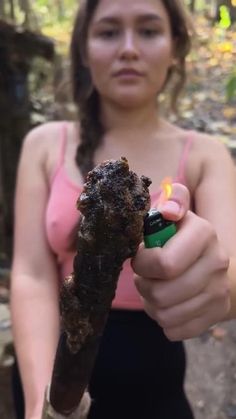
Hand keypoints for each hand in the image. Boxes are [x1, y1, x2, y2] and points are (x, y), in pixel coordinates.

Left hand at [132, 183, 229, 340]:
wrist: (215, 265)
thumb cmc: (182, 238)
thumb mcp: (176, 214)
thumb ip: (173, 201)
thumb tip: (169, 211)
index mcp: (204, 234)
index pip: (164, 264)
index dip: (142, 265)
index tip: (139, 258)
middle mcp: (217, 264)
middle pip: (161, 294)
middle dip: (143, 286)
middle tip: (144, 277)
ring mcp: (219, 293)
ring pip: (165, 315)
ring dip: (151, 304)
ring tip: (154, 289)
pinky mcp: (215, 315)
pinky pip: (175, 331)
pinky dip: (163, 320)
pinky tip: (166, 304)